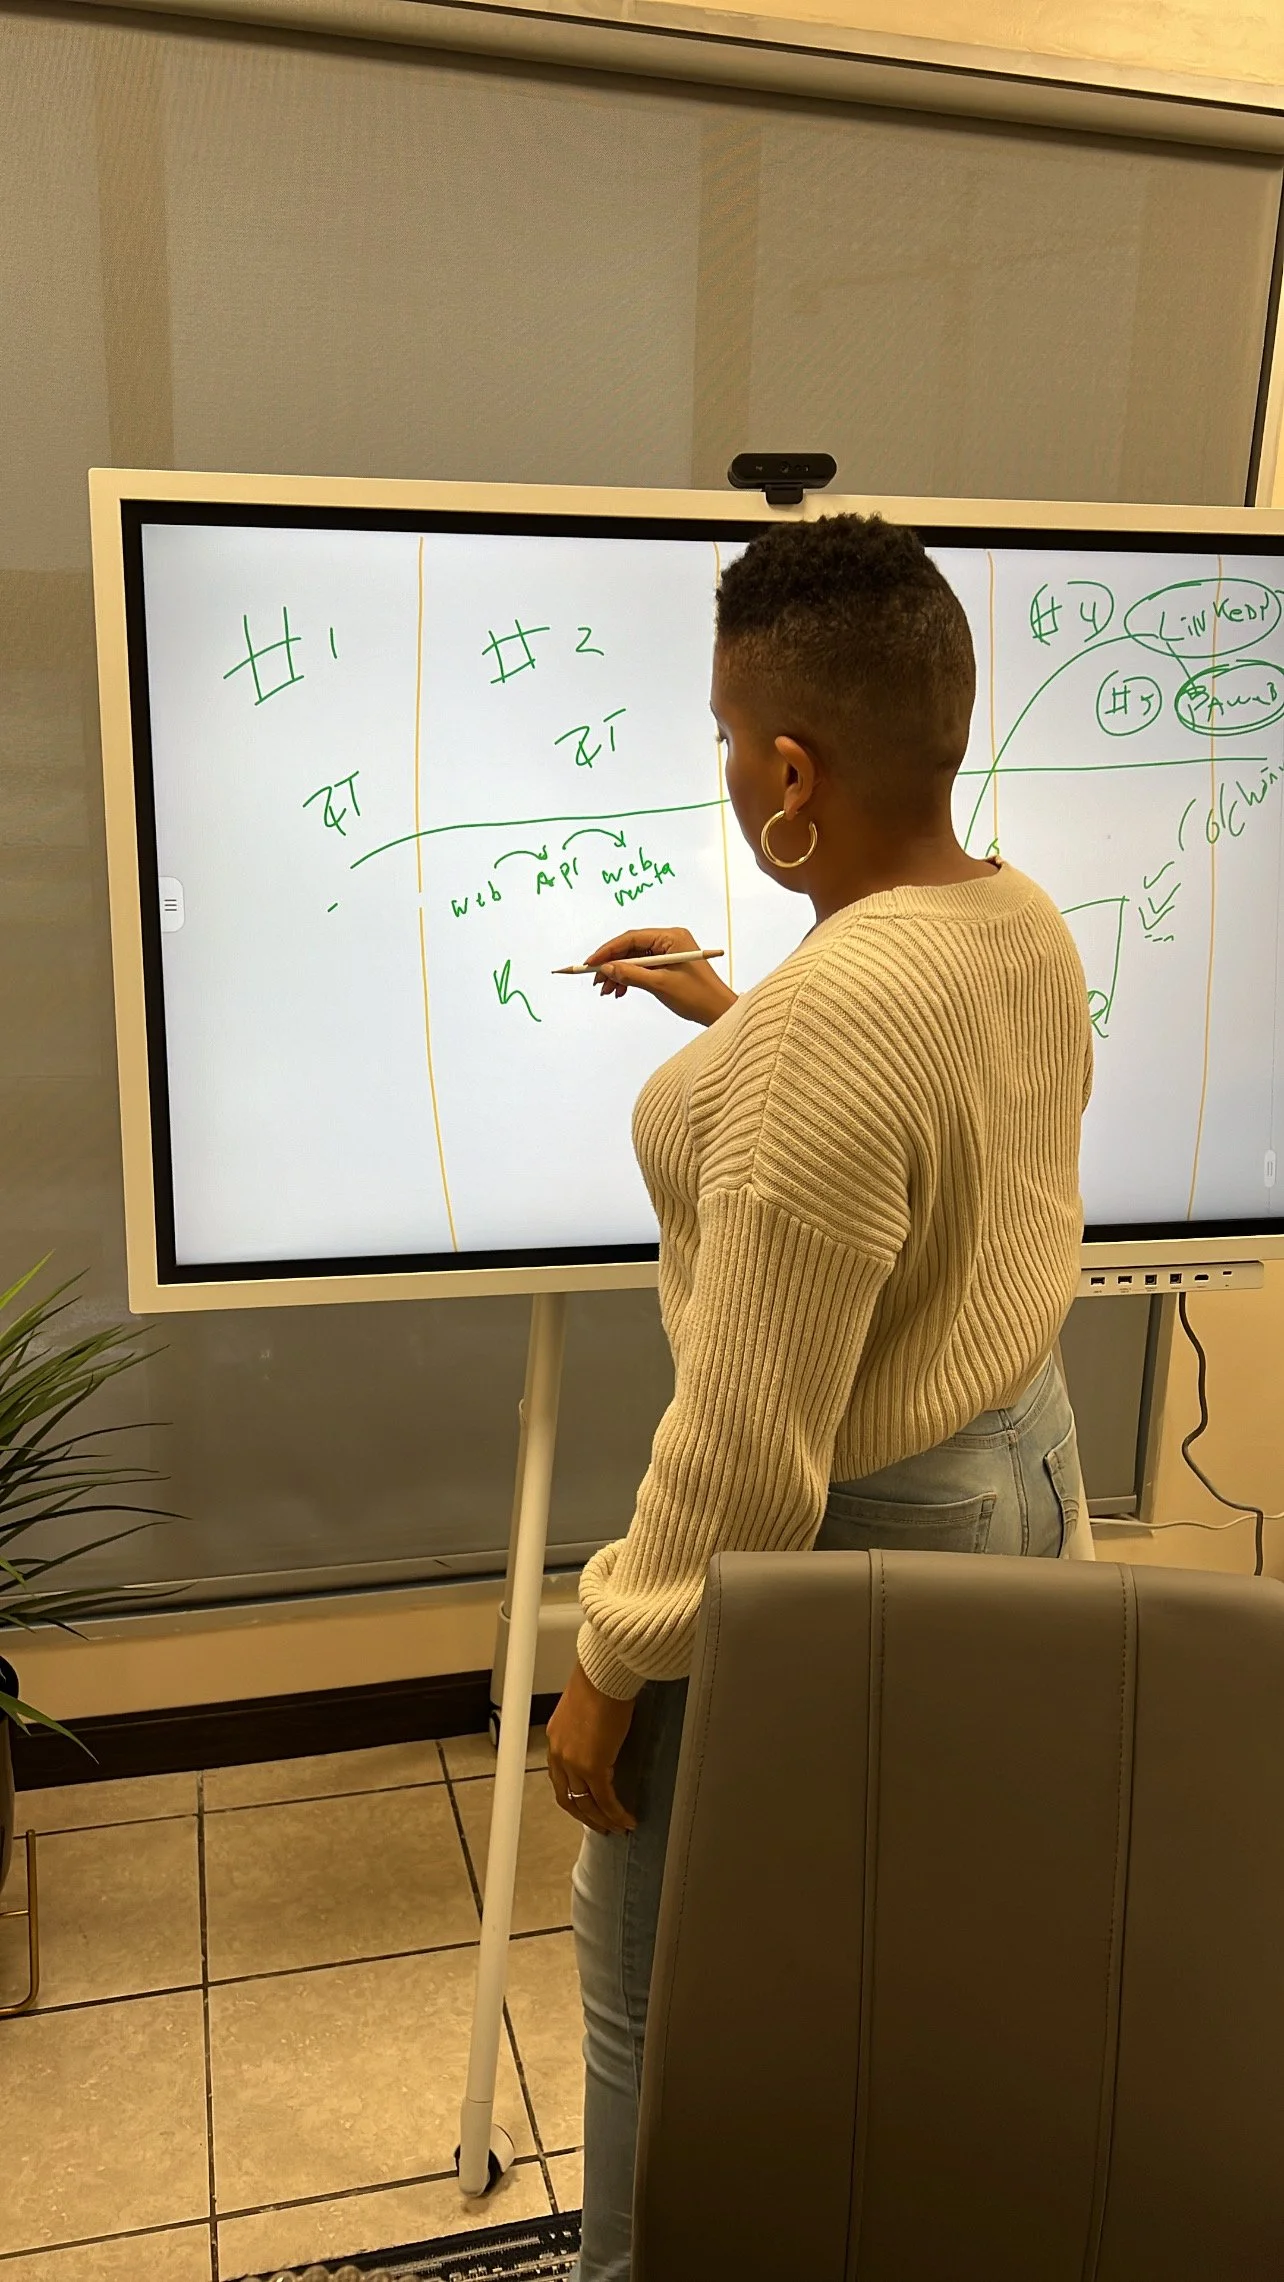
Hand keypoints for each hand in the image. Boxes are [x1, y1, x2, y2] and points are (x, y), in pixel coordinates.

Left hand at [547, 1661, 637, 1834]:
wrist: (603, 1673)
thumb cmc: (599, 1680)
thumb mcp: (584, 1709)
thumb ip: (587, 1729)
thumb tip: (602, 1737)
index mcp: (556, 1740)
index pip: (560, 1779)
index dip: (574, 1798)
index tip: (586, 1808)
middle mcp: (559, 1754)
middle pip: (569, 1798)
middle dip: (587, 1817)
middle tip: (602, 1827)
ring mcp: (574, 1763)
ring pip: (587, 1804)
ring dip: (603, 1820)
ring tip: (618, 1828)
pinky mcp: (593, 1767)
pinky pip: (605, 1799)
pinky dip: (616, 1813)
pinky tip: (627, 1820)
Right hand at [584, 928, 736, 1028]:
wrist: (718, 1012)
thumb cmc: (698, 996)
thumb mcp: (660, 985)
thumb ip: (632, 974)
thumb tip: (607, 968)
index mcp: (672, 937)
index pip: (632, 938)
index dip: (608, 950)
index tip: (591, 963)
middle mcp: (671, 940)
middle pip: (631, 947)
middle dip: (612, 964)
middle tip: (596, 980)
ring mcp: (670, 951)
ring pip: (635, 958)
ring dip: (619, 973)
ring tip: (606, 990)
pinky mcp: (669, 964)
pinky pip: (643, 966)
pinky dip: (630, 978)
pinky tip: (620, 991)